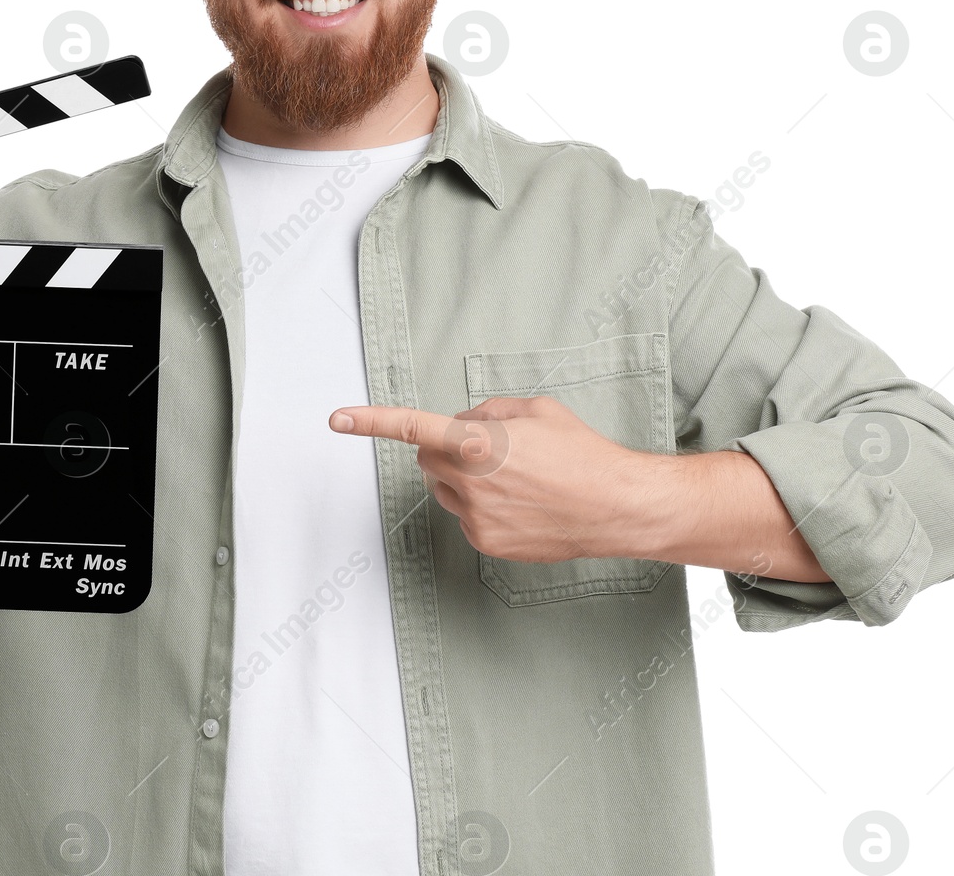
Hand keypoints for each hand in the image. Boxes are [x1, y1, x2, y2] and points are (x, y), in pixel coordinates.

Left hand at [328, 394, 662, 563]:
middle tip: (486, 447)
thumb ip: (488, 411)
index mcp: (478, 444)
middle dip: (443, 449)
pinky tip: (520, 503)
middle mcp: (470, 482)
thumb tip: (462, 423)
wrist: (616, 506)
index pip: (412, 428)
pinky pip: (465, 517)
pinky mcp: (486, 543)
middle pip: (427, 459)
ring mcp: (476, 517)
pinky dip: (481, 506)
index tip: (338, 419)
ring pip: (445, 489)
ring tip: (514, 478)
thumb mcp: (536, 410)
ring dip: (463, 478)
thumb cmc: (582, 452)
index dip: (370, 422)